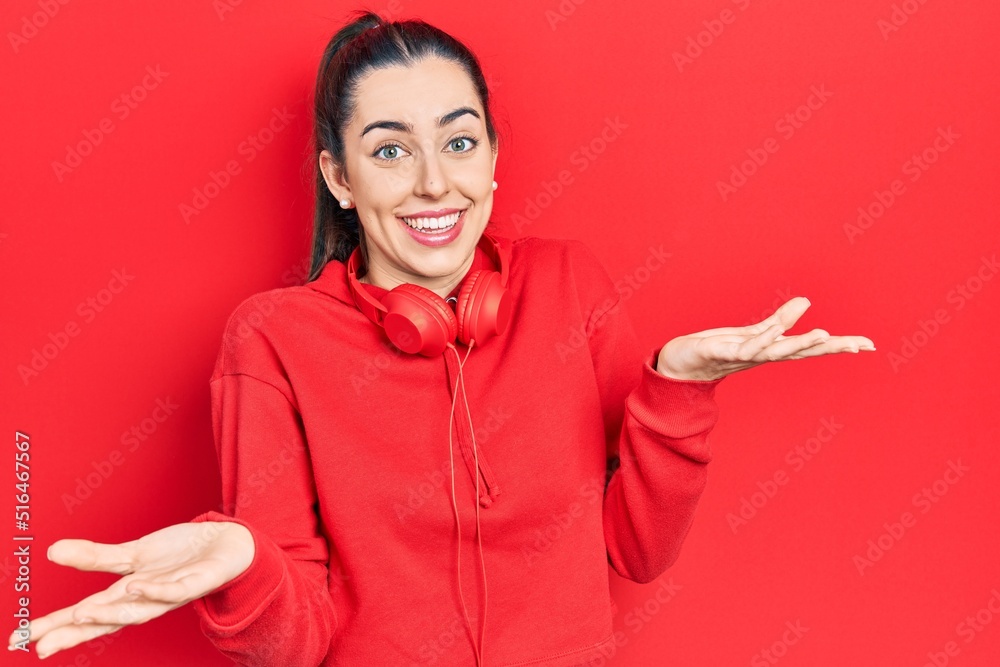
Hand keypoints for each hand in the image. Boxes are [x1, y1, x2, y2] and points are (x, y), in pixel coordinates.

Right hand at [7, 521, 253, 659]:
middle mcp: (148, 600)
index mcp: (129, 595)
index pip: (87, 616)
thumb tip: (51, 551)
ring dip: (112, 613)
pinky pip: (177, 589)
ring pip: (140, 610)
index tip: (21, 639)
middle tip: (43, 645)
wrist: (229, 545)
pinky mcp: (199, 581)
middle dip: (75, 633)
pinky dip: (156, 591)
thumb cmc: (180, 555)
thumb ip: (95, 557)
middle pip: (108, 621)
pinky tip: (136, 587)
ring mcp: (173, 592)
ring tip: (82, 612)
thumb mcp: (133, 553)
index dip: (56, 628)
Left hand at [657, 296, 874, 380]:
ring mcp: (743, 356)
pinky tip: (775, 332)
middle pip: (801, 352)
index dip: (838, 345)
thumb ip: (778, 321)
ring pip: (776, 351)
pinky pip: (744, 346)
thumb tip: (806, 302)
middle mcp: (762, 356)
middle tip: (860, 345)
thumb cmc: (717, 349)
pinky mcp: (722, 353)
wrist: (680, 365)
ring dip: (800, 344)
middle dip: (830, 347)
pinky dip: (761, 340)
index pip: (810, 348)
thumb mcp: (751, 333)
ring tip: (824, 334)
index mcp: (771, 350)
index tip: (868, 345)